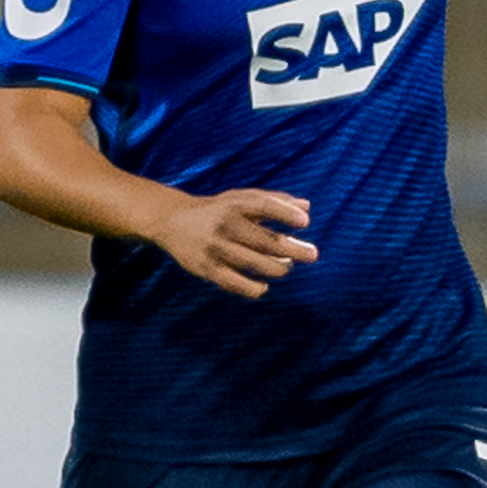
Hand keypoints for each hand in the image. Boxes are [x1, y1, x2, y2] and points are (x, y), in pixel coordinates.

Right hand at [147, 186, 315, 298]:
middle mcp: (224, 225)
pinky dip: (254, 288)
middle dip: (293, 249)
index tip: (305, 222)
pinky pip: (235, 284)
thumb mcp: (241, 199)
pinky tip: (264, 286)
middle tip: (313, 255)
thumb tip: (307, 207)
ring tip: (287, 266)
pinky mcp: (206, 269)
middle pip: (264, 240)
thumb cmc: (218, 209)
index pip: (264, 206)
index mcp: (234, 204)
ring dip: (278, 268)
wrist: (173, 221)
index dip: (286, 213)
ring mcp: (215, 248)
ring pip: (254, 264)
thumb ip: (274, 201)